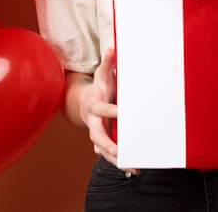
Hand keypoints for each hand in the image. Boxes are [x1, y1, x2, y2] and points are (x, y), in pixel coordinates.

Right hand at [78, 48, 125, 166]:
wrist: (85, 103)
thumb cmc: (98, 88)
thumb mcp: (101, 75)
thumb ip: (108, 63)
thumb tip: (113, 49)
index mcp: (94, 104)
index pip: (101, 108)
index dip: (110, 111)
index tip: (121, 113)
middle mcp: (93, 121)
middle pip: (97, 135)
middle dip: (107, 144)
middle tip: (119, 151)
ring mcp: (96, 132)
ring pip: (102, 149)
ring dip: (115, 159)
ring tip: (131, 167)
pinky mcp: (101, 141)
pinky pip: (108, 154)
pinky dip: (118, 162)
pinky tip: (132, 168)